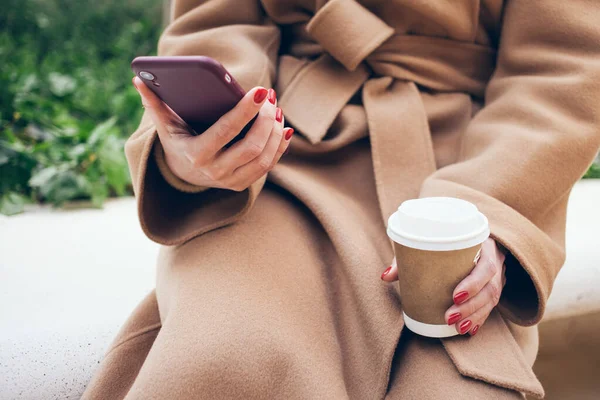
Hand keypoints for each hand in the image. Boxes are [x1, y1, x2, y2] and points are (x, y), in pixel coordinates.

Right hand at [133, 76, 293, 190]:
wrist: (182, 175)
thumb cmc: (177, 141)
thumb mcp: (165, 126)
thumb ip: (154, 104)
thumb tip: (139, 79)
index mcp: (196, 154)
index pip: (227, 131)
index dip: (246, 110)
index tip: (260, 91)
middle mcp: (215, 171)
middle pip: (251, 146)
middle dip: (266, 120)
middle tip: (270, 98)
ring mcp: (230, 181)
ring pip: (264, 158)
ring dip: (275, 132)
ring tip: (276, 110)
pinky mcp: (242, 184)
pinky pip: (268, 166)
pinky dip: (279, 147)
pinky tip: (283, 128)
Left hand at [381, 238, 505, 335]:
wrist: (470, 234)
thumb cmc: (447, 237)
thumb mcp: (430, 241)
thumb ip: (408, 257)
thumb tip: (385, 276)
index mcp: (484, 244)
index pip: (486, 265)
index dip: (473, 283)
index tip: (455, 296)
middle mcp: (495, 260)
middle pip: (490, 288)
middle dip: (471, 306)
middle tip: (449, 318)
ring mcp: (498, 274)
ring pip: (492, 300)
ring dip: (474, 316)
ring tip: (457, 328)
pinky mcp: (494, 286)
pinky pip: (491, 306)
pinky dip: (480, 319)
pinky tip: (469, 330)